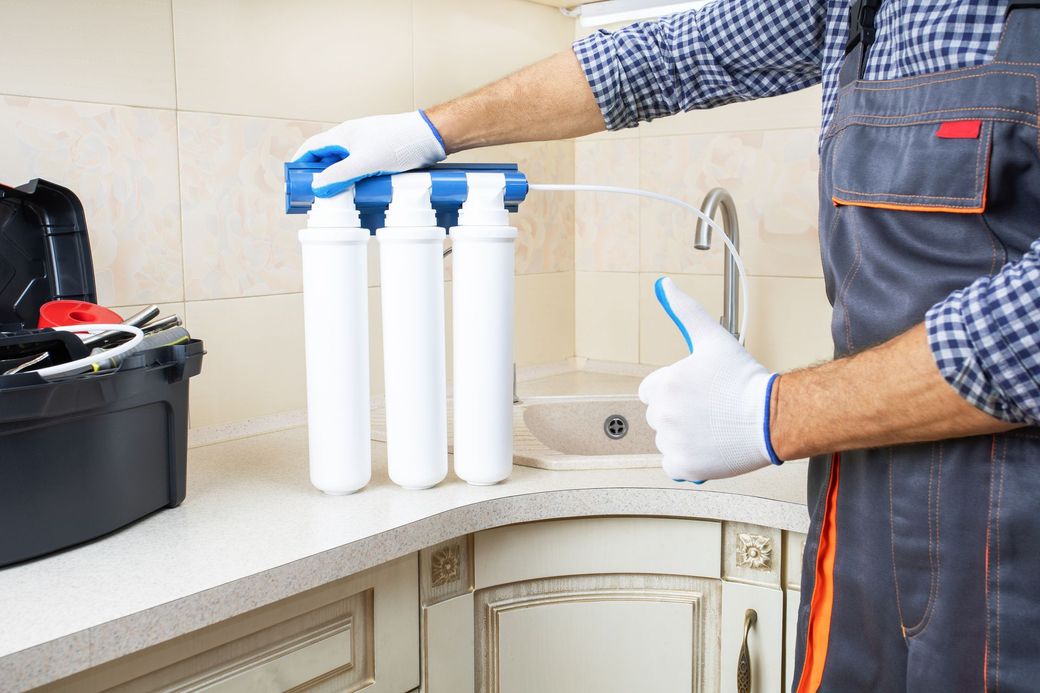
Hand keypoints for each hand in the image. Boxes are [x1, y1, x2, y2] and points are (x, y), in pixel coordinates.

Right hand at [292, 111, 445, 197]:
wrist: (431, 136)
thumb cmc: (400, 141)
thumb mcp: (366, 162)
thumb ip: (340, 175)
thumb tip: (318, 187)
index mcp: (343, 135)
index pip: (312, 148)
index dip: (300, 164)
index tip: (295, 182)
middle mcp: (353, 140)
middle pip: (328, 160)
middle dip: (321, 178)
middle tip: (318, 198)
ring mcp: (368, 148)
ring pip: (346, 167)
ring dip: (341, 182)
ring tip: (339, 201)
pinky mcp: (382, 157)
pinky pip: (362, 171)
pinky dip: (358, 182)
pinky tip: (362, 195)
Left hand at [638, 277, 781, 481]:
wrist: (774, 417)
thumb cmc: (745, 380)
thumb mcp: (712, 338)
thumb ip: (684, 311)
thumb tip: (663, 285)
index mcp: (663, 386)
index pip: (651, 391)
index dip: (674, 390)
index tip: (696, 391)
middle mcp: (662, 415)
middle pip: (659, 416)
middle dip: (679, 413)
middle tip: (710, 409)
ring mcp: (672, 443)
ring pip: (667, 440)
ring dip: (684, 436)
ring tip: (714, 427)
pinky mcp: (683, 467)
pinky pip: (674, 465)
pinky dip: (688, 461)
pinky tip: (709, 447)